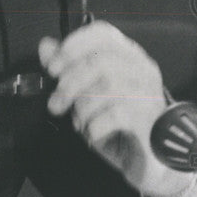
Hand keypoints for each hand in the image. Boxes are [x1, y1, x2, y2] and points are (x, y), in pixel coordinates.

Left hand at [38, 20, 192, 196]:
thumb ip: (67, 69)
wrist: (149, 162)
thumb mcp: (86, 96)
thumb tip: (46, 46)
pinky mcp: (151, 119)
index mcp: (127, 57)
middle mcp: (142, 69)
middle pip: (100, 61)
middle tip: (55, 104)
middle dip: (70, 83)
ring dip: (83, 108)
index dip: (73, 46)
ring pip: (107, 86)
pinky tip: (93, 133)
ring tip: (80, 122)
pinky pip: (116, 114)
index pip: (102, 34)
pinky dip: (95, 125)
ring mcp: (149, 93)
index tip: (52, 68)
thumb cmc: (118, 125)